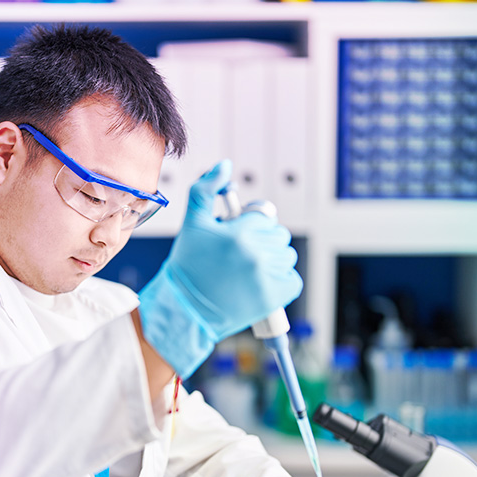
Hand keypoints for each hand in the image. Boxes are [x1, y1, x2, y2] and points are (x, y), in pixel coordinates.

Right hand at [137, 160, 302, 378]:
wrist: (184, 310)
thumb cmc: (187, 267)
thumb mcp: (192, 223)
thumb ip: (205, 189)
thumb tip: (224, 166)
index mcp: (240, 234)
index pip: (264, 217)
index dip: (249, 226)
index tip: (236, 239)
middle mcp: (256, 255)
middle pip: (278, 236)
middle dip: (262, 242)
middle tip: (239, 257)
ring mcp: (267, 278)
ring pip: (286, 257)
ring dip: (272, 261)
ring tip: (247, 272)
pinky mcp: (275, 298)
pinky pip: (292, 280)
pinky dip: (281, 282)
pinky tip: (259, 285)